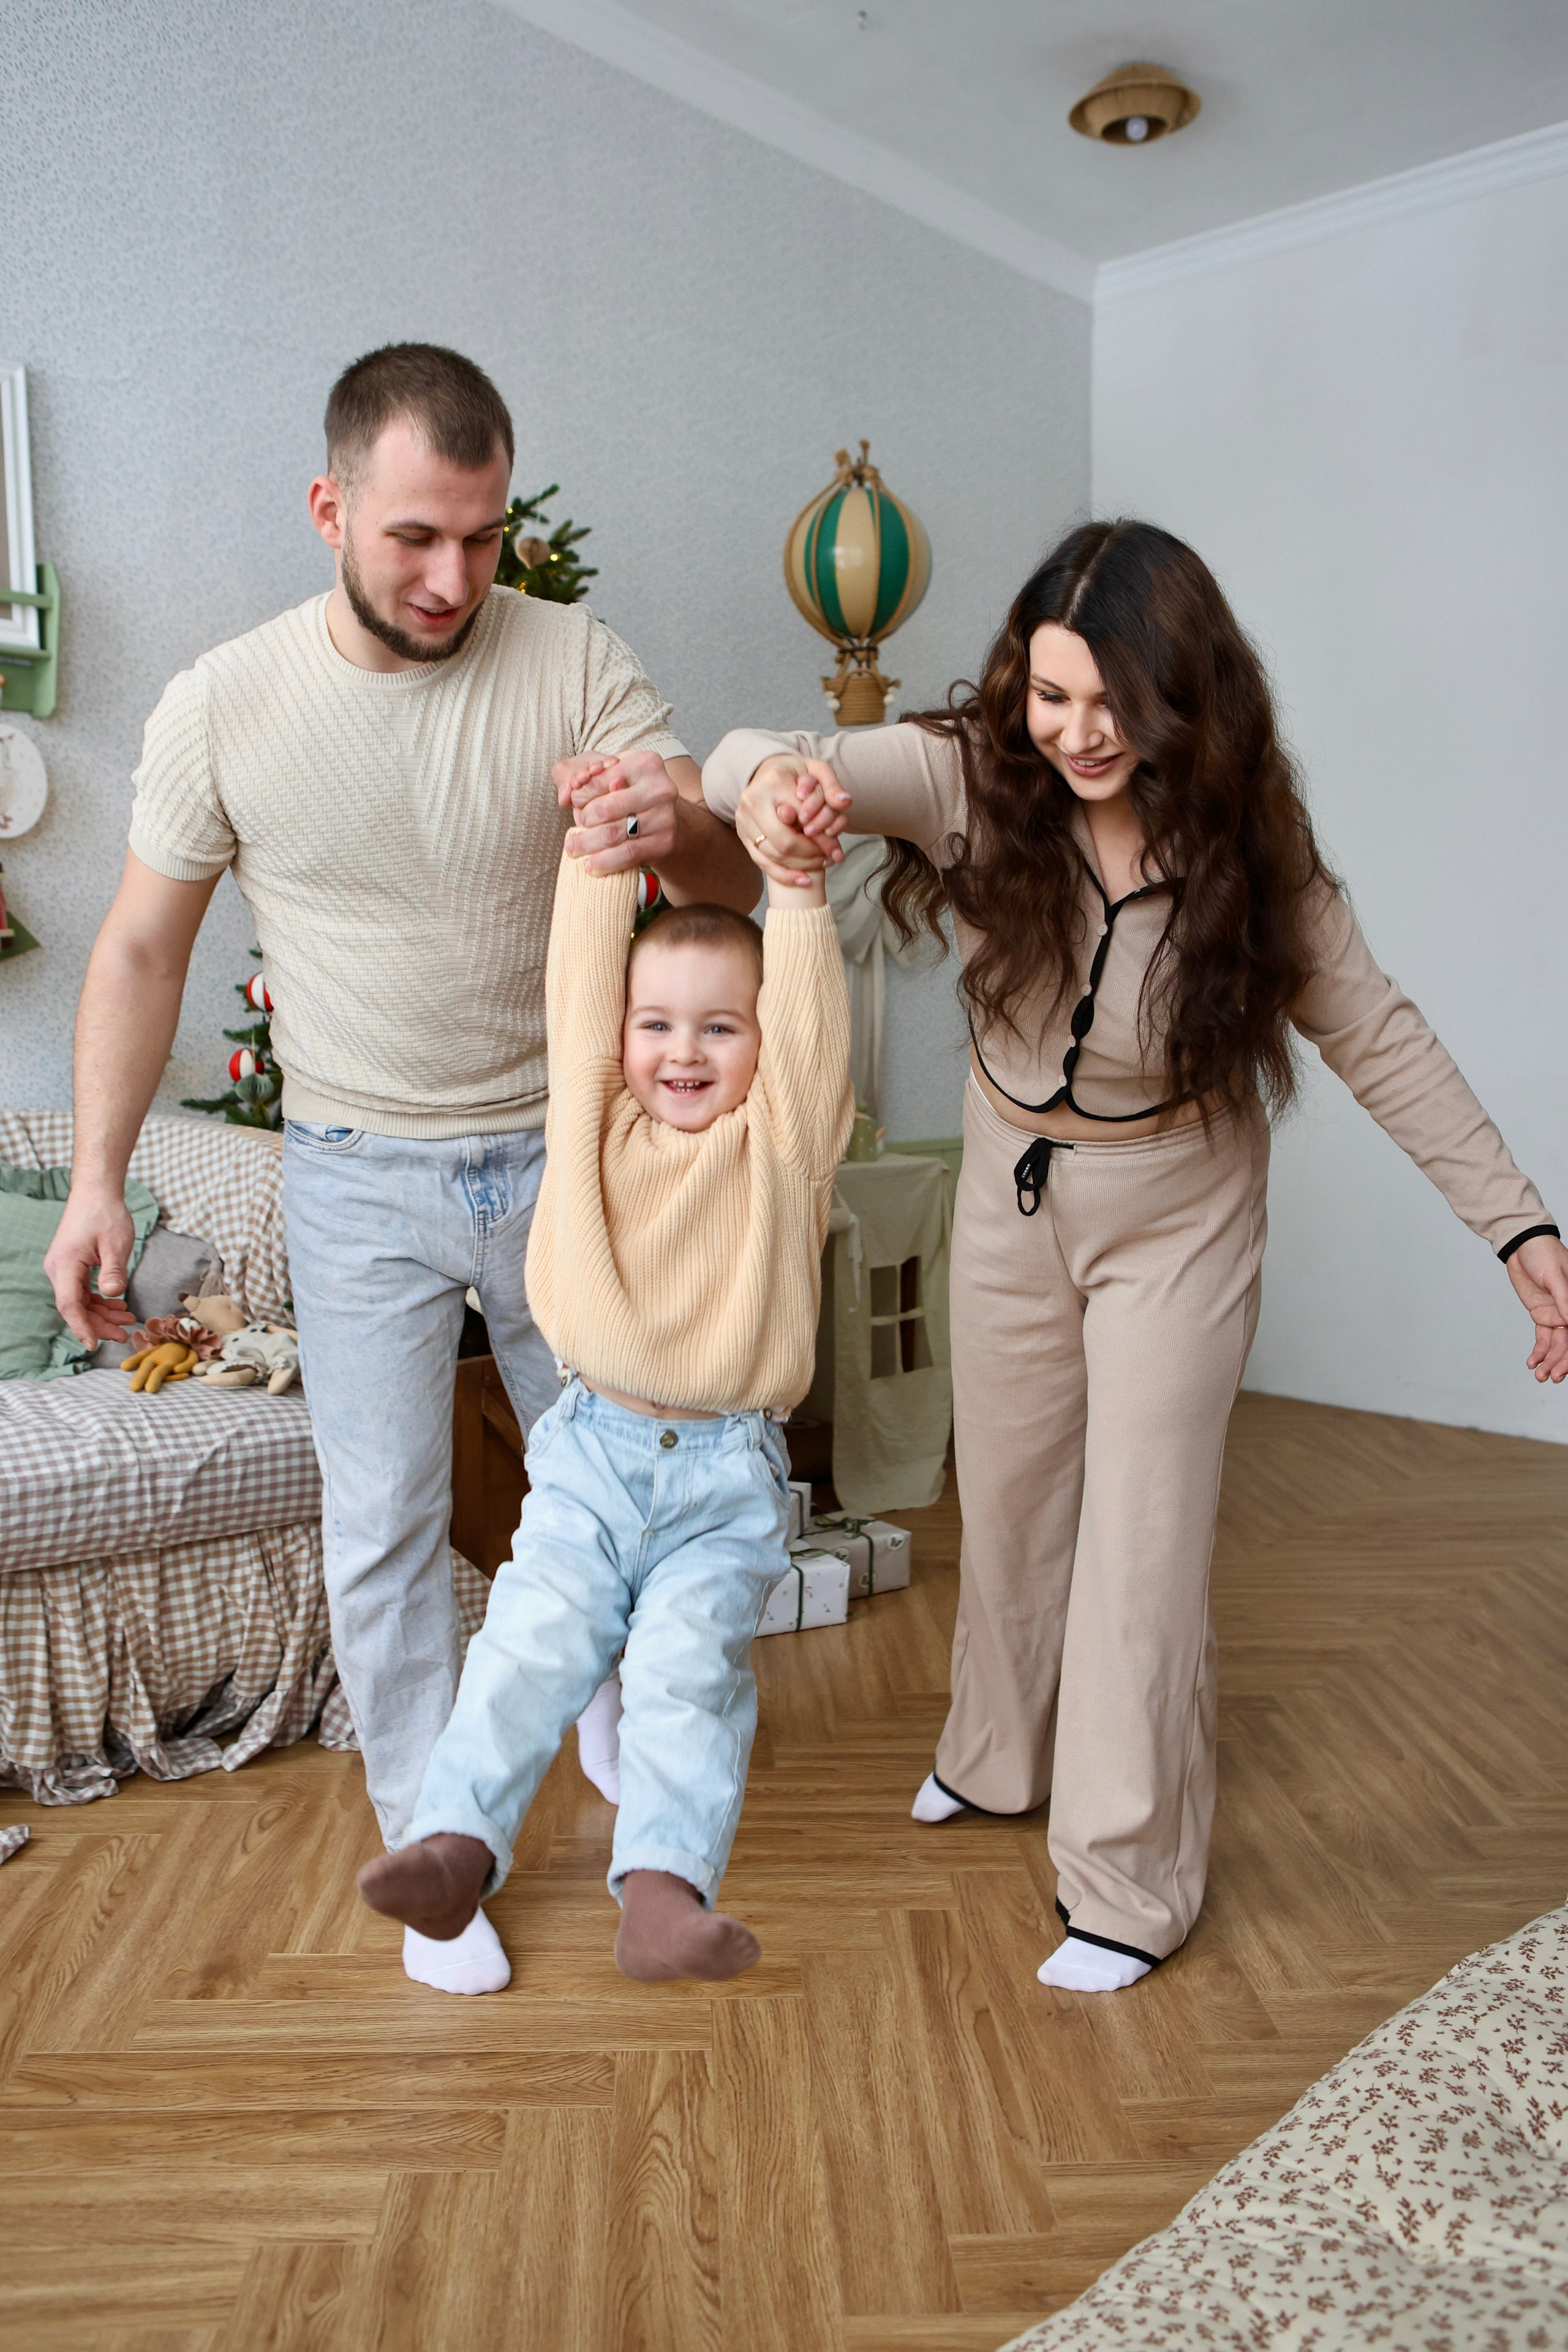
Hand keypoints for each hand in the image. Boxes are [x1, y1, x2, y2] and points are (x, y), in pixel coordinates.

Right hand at [43, 1185, 137, 1347]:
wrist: (95, 1193)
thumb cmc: (105, 1214)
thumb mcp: (116, 1243)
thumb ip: (114, 1271)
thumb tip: (113, 1295)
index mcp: (65, 1264)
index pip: (69, 1304)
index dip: (82, 1327)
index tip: (94, 1344)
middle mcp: (59, 1269)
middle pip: (75, 1307)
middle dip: (98, 1324)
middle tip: (124, 1334)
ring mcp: (63, 1268)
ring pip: (80, 1301)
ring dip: (102, 1313)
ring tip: (128, 1320)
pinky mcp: (71, 1266)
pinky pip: (83, 1291)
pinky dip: (100, 1300)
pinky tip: (119, 1306)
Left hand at [554, 750, 678, 873]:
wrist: (667, 819)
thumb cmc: (631, 793)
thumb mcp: (612, 772)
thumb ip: (584, 774)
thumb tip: (568, 794)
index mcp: (645, 763)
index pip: (598, 781)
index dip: (580, 795)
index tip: (574, 803)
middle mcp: (659, 788)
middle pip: (604, 810)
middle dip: (582, 822)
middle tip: (574, 828)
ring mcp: (664, 817)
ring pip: (612, 834)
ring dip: (587, 845)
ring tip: (574, 849)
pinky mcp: (664, 842)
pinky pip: (626, 854)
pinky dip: (604, 862)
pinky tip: (592, 864)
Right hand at [735, 757, 852, 890]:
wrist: (765, 771)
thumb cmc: (795, 772)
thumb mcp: (817, 770)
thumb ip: (832, 785)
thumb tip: (844, 803)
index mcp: (774, 782)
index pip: (803, 818)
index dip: (823, 838)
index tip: (837, 849)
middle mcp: (753, 800)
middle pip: (785, 841)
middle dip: (811, 855)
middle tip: (828, 858)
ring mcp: (743, 819)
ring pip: (773, 855)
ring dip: (800, 865)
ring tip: (820, 863)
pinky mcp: (741, 834)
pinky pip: (761, 862)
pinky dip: (783, 874)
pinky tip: (803, 879)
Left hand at [1507, 1234, 1567, 1382]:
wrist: (1523, 1247)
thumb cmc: (1545, 1255)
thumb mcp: (1555, 1276)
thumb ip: (1565, 1299)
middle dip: (1563, 1362)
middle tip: (1554, 1377)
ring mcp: (1558, 1315)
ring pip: (1558, 1345)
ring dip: (1550, 1361)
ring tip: (1540, 1376)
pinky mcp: (1543, 1316)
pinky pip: (1543, 1339)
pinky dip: (1539, 1352)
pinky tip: (1533, 1363)